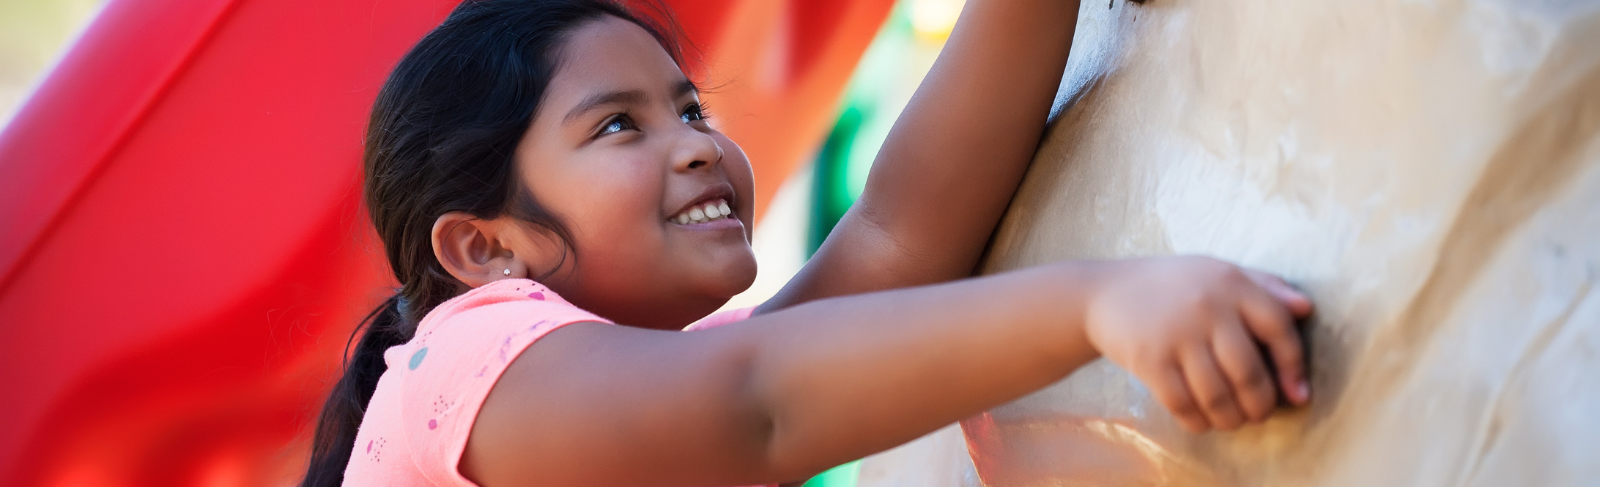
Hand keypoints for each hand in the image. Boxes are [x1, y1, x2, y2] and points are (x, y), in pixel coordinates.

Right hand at [1084, 256, 1312, 431]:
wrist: (1103, 292)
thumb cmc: (1171, 284)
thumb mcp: (1217, 272)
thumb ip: (1264, 285)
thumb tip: (1306, 310)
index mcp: (1230, 282)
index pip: (1278, 327)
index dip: (1293, 366)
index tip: (1298, 393)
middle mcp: (1206, 307)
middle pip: (1249, 373)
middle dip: (1260, 405)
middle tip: (1260, 414)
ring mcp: (1176, 335)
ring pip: (1217, 395)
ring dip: (1231, 419)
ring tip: (1233, 421)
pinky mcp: (1149, 360)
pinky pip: (1182, 404)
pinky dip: (1197, 422)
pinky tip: (1202, 422)